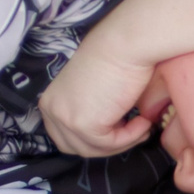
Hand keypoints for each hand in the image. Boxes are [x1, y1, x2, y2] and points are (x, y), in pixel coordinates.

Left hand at [39, 38, 158, 157]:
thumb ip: (90, 110)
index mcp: (50, 101)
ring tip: (142, 123)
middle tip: (133, 130)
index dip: (94, 138)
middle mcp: (51, 111)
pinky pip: (110, 144)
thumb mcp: (91, 90)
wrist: (126, 44)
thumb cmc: (116, 58)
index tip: (120, 128)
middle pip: (76, 148)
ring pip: (93, 150)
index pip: (65, 137)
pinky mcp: (84, 124)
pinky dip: (130, 136)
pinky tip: (143, 120)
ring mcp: (65, 118)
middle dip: (106, 145)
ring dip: (122, 141)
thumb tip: (108, 132)